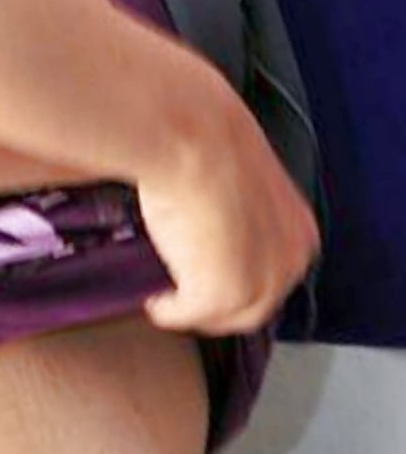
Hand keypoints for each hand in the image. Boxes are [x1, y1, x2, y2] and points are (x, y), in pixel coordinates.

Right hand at [137, 87, 321, 336]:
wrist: (192, 136)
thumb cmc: (209, 141)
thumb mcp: (239, 181)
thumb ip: (238, 211)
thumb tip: (213, 222)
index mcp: (300, 232)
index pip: (273, 274)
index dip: (237, 278)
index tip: (207, 278)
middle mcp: (290, 264)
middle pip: (253, 305)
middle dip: (218, 305)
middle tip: (184, 299)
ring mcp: (259, 284)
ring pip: (224, 317)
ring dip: (193, 312)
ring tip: (166, 302)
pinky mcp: (221, 296)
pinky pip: (187, 316)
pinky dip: (167, 312)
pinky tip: (153, 302)